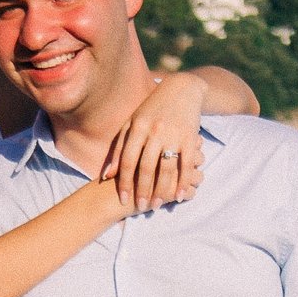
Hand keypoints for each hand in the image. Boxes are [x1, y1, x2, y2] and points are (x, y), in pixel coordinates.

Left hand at [102, 73, 208, 212]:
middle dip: (142, 190)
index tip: (123, 199)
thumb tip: (107, 176)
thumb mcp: (132, 123)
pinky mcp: (190, 137)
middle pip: (146, 167)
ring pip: (166, 168)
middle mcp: (155, 131)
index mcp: (138, 127)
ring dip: (161, 190)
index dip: (125, 182)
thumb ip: (119, 148)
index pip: (128, 160)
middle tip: (140, 207)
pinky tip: (179, 196)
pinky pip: (186, 163)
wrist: (182, 89)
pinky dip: (183, 181)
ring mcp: (173, 134)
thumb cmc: (152, 109)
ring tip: (156, 205)